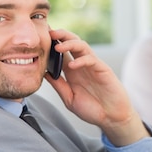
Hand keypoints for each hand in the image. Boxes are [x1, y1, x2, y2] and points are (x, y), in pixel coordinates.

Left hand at [44, 29, 148, 144]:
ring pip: (82, 46)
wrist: (111, 117)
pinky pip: (92, 60)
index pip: (61, 52)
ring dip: (70, 44)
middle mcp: (82, 65)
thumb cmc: (92, 109)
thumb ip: (58, 85)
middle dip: (61, 35)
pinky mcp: (103, 70)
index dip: (52, 43)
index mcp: (72, 71)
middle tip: (49, 33)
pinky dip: (82, 60)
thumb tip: (42, 72)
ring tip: (58, 47)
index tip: (40, 38)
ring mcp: (93, 66)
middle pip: (72, 43)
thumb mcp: (69, 98)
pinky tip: (73, 65)